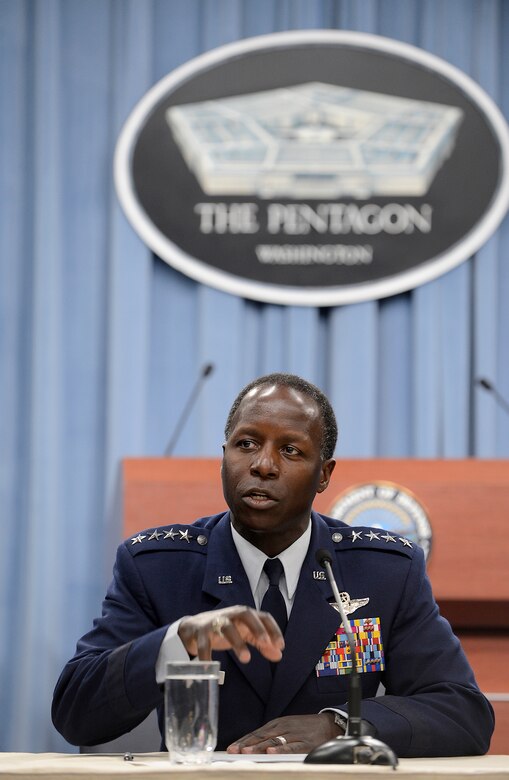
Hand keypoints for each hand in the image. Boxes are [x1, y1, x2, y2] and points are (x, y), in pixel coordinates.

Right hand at [178, 606, 284, 663]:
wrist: (192, 627)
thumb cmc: (223, 630)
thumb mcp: (244, 634)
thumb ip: (261, 643)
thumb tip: (279, 655)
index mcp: (244, 615)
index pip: (262, 616)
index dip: (273, 629)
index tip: (280, 645)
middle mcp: (231, 615)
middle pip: (245, 614)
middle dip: (256, 627)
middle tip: (265, 642)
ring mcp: (215, 622)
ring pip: (227, 627)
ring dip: (237, 642)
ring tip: (246, 659)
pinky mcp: (200, 632)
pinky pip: (204, 643)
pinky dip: (207, 656)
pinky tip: (212, 669)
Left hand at [226, 713, 340, 754]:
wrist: (328, 724)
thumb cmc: (304, 728)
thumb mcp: (286, 728)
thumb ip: (271, 737)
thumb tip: (251, 748)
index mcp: (277, 724)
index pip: (256, 733)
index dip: (243, 741)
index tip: (231, 748)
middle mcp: (283, 727)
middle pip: (262, 736)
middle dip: (247, 744)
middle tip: (235, 750)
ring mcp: (293, 735)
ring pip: (273, 741)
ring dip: (259, 747)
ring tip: (247, 752)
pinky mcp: (304, 743)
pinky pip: (291, 747)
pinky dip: (280, 749)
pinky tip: (271, 752)